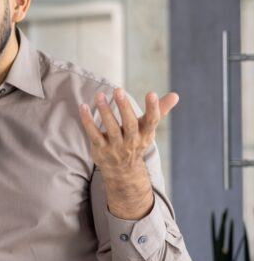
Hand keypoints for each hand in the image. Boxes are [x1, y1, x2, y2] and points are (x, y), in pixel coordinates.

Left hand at [78, 88, 178, 219]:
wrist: (123, 171)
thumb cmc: (136, 141)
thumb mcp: (147, 128)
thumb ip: (159, 110)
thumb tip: (176, 95)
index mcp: (145, 134)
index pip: (152, 121)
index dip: (153, 108)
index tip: (151, 93)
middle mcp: (132, 141)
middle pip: (129, 124)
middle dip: (124, 107)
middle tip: (118, 90)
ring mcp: (116, 146)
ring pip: (111, 128)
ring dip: (105, 111)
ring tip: (99, 95)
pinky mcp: (101, 148)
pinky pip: (94, 134)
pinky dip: (88, 121)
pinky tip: (83, 106)